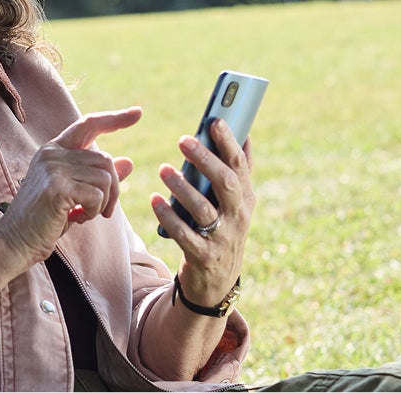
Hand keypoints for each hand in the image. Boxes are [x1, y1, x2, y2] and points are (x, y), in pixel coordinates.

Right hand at [0, 107, 141, 265]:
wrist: (15, 242)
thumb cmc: (45, 220)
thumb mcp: (76, 195)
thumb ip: (98, 177)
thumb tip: (129, 162)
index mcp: (54, 150)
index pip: (88, 124)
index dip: (114, 118)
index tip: (137, 113)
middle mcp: (52, 153)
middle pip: (105, 160)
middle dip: (112, 189)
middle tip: (101, 211)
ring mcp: (53, 168)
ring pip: (105, 178)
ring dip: (102, 204)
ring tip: (83, 214)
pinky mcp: (57, 187)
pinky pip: (98, 196)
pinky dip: (94, 211)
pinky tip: (76, 218)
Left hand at [151, 118, 254, 306]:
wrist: (217, 280)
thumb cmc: (222, 229)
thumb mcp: (235, 203)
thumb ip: (237, 171)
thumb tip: (243, 133)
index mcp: (246, 197)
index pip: (240, 165)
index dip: (229, 142)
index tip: (214, 120)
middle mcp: (238, 216)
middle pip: (226, 184)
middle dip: (206, 160)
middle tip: (183, 140)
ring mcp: (223, 238)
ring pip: (204, 209)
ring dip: (182, 187)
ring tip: (163, 169)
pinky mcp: (204, 256)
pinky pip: (184, 234)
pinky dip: (169, 217)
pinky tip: (155, 200)